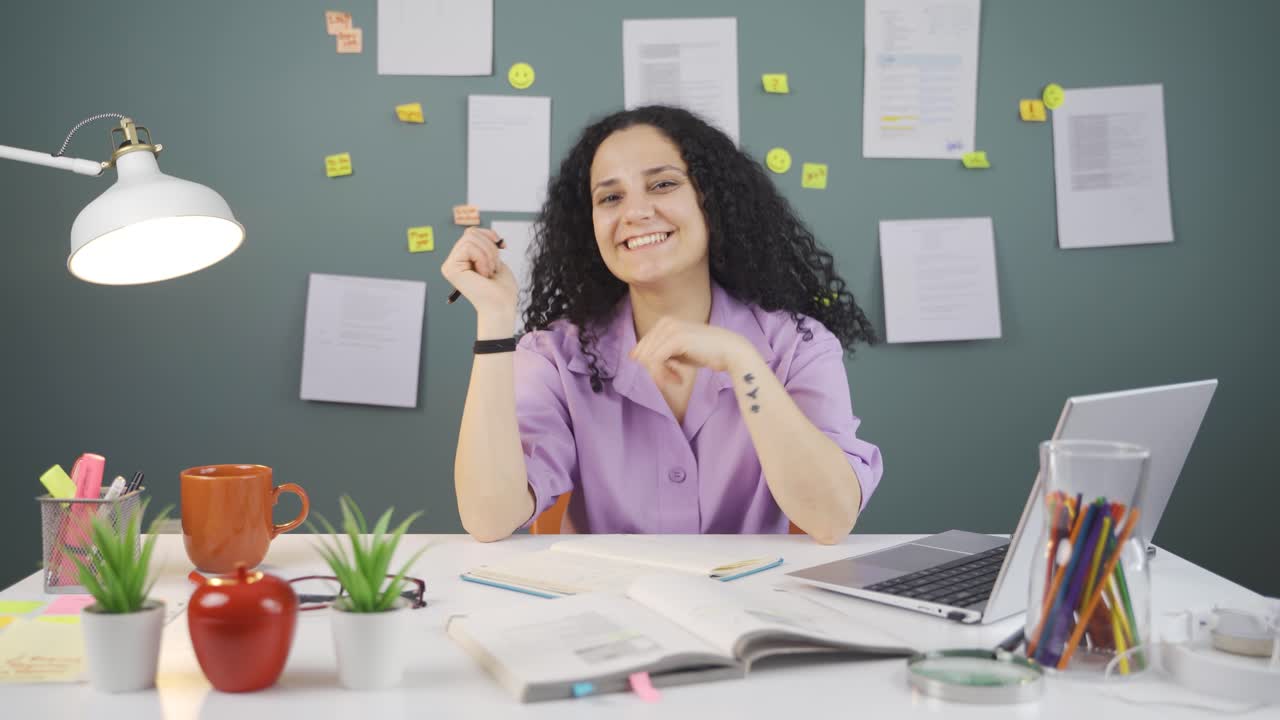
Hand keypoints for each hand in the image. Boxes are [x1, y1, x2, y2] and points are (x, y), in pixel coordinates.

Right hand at [440, 228, 517, 317]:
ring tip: (489, 271)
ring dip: (488, 254)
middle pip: (470, 232)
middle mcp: (453, 262)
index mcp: (463, 260)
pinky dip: (482, 258)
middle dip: (490, 247)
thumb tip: (485, 232)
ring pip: (470, 238)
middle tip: (494, 266)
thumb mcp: (494, 260)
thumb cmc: (501, 289)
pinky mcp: (450, 269)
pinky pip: (468, 247)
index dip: (489, 235)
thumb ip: (485, 244)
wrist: (501, 306)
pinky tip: (483, 274)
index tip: (502, 246)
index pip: (472, 233)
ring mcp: (450, 265)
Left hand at [628, 317, 757, 387]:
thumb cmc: (706, 353)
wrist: (731, 351)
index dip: (652, 366)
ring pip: (648, 359)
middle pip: (642, 354)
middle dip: (655, 370)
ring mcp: (670, 329)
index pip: (643, 347)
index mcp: (664, 322)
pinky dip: (663, 375)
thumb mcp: (678, 352)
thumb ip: (658, 353)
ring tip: (677, 380)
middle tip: (673, 380)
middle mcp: (665, 322)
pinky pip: (655, 361)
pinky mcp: (675, 339)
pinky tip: (679, 380)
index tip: (669, 376)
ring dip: (660, 375)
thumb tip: (633, 356)